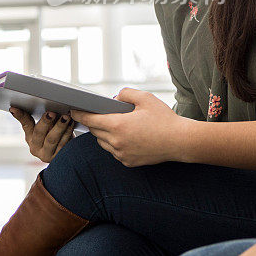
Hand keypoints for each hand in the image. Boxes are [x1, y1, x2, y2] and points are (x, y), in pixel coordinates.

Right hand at [10, 107, 74, 162]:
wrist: (65, 156)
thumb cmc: (52, 136)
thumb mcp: (41, 129)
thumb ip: (33, 119)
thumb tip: (16, 108)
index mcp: (30, 138)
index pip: (25, 125)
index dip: (20, 116)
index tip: (14, 108)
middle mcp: (36, 148)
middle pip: (39, 133)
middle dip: (46, 122)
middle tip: (52, 113)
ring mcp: (48, 154)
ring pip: (52, 139)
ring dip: (60, 126)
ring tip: (66, 117)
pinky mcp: (59, 157)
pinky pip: (64, 144)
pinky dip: (68, 132)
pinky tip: (71, 124)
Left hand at [70, 88, 188, 166]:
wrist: (182, 141)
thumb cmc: (164, 119)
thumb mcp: (145, 98)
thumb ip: (125, 93)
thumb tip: (114, 98)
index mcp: (117, 125)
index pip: (90, 120)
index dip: (80, 115)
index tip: (73, 111)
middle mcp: (117, 142)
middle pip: (95, 131)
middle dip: (94, 122)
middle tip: (96, 115)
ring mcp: (122, 154)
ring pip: (103, 143)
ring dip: (103, 134)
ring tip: (111, 125)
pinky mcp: (129, 162)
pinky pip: (114, 152)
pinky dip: (114, 144)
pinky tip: (122, 137)